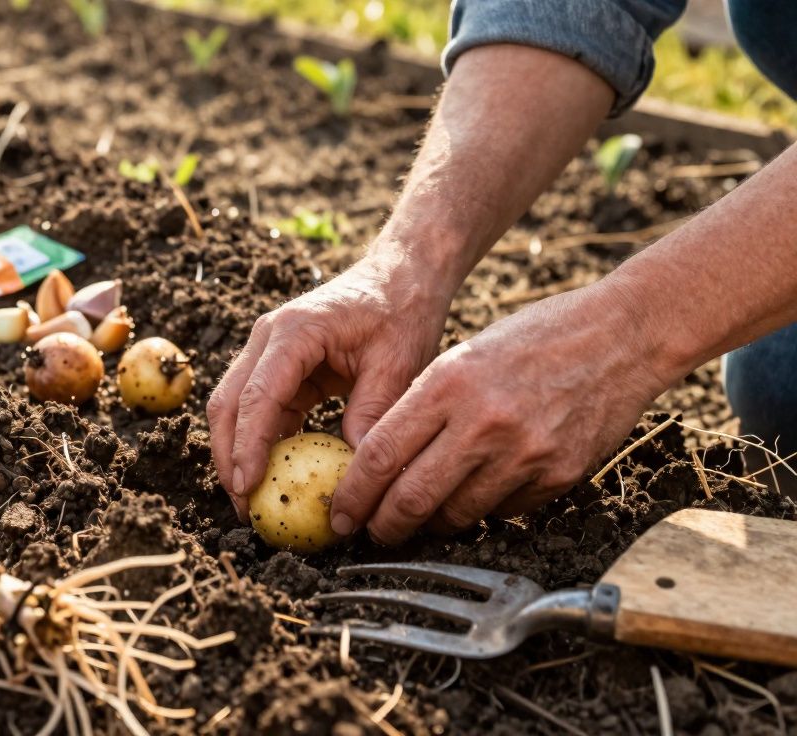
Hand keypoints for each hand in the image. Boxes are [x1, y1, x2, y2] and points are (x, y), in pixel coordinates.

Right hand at [208, 248, 454, 521]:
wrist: (399, 278)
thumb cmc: (401, 312)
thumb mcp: (398, 362)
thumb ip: (373, 411)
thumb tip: (355, 470)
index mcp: (295, 331)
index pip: (258, 395)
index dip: (249, 445)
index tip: (248, 486)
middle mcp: (268, 338)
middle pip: (229, 403)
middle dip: (229, 457)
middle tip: (245, 506)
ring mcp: (267, 352)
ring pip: (234, 408)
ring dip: (238, 453)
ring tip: (254, 500)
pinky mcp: (278, 368)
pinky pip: (258, 411)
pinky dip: (261, 444)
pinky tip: (275, 477)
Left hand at [334, 281, 672, 543]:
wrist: (622, 335)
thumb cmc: (536, 338)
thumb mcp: (466, 354)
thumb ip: (425, 405)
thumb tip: (381, 462)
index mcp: (449, 383)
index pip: (381, 454)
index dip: (353, 493)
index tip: (340, 511)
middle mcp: (484, 422)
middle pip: (412, 498)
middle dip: (383, 526)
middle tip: (371, 532)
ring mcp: (525, 454)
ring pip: (456, 515)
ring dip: (430, 524)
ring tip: (418, 519)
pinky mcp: (559, 476)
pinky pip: (503, 511)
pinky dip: (482, 510)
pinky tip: (476, 494)